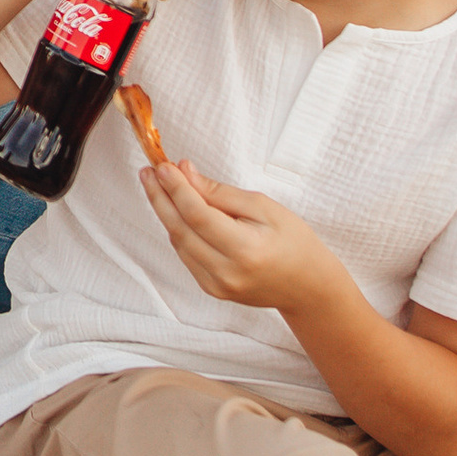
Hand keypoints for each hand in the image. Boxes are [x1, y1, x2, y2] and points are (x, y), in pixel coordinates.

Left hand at [141, 157, 343, 316]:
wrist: (307, 286)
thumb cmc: (293, 241)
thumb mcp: (265, 207)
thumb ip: (221, 193)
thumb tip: (185, 173)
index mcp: (246, 250)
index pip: (198, 215)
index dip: (176, 188)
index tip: (163, 166)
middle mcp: (227, 273)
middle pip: (180, 230)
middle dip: (161, 197)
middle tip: (149, 172)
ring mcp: (217, 285)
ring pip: (179, 243)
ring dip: (166, 212)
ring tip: (159, 185)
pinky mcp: (212, 289)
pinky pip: (186, 255)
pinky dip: (179, 230)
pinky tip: (176, 211)